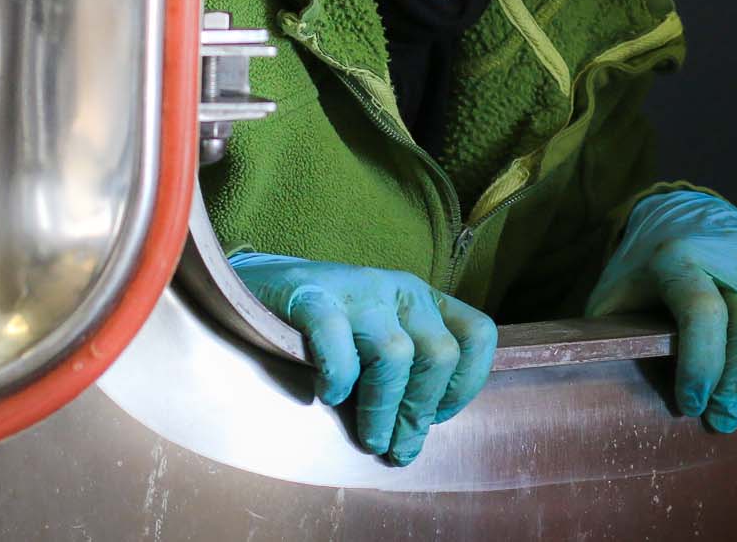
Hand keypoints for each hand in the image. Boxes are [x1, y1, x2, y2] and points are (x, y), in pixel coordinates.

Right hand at [229, 253, 497, 464]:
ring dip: (382, 408)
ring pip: (395, 354)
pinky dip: (338, 375)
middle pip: (439, 354)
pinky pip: (337, 338)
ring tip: (367, 437)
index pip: (477, 334)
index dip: (465, 384)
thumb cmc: (325, 331)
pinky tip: (327, 395)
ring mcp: (357, 290)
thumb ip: (406, 375)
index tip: (435, 417)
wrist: (259, 288)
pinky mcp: (312, 295)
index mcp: (422, 301)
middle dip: (419, 411)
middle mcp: (398, 290)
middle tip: (396, 448)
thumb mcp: (379, 343)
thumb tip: (415, 436)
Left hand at [584, 191, 736, 432]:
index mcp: (677, 256)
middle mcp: (728, 248)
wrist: (678, 213)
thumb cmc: (643, 270)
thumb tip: (613, 389)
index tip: (692, 405)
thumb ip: (614, 336)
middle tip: (726, 419)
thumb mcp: (614, 297)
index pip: (702, 313)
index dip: (702, 367)